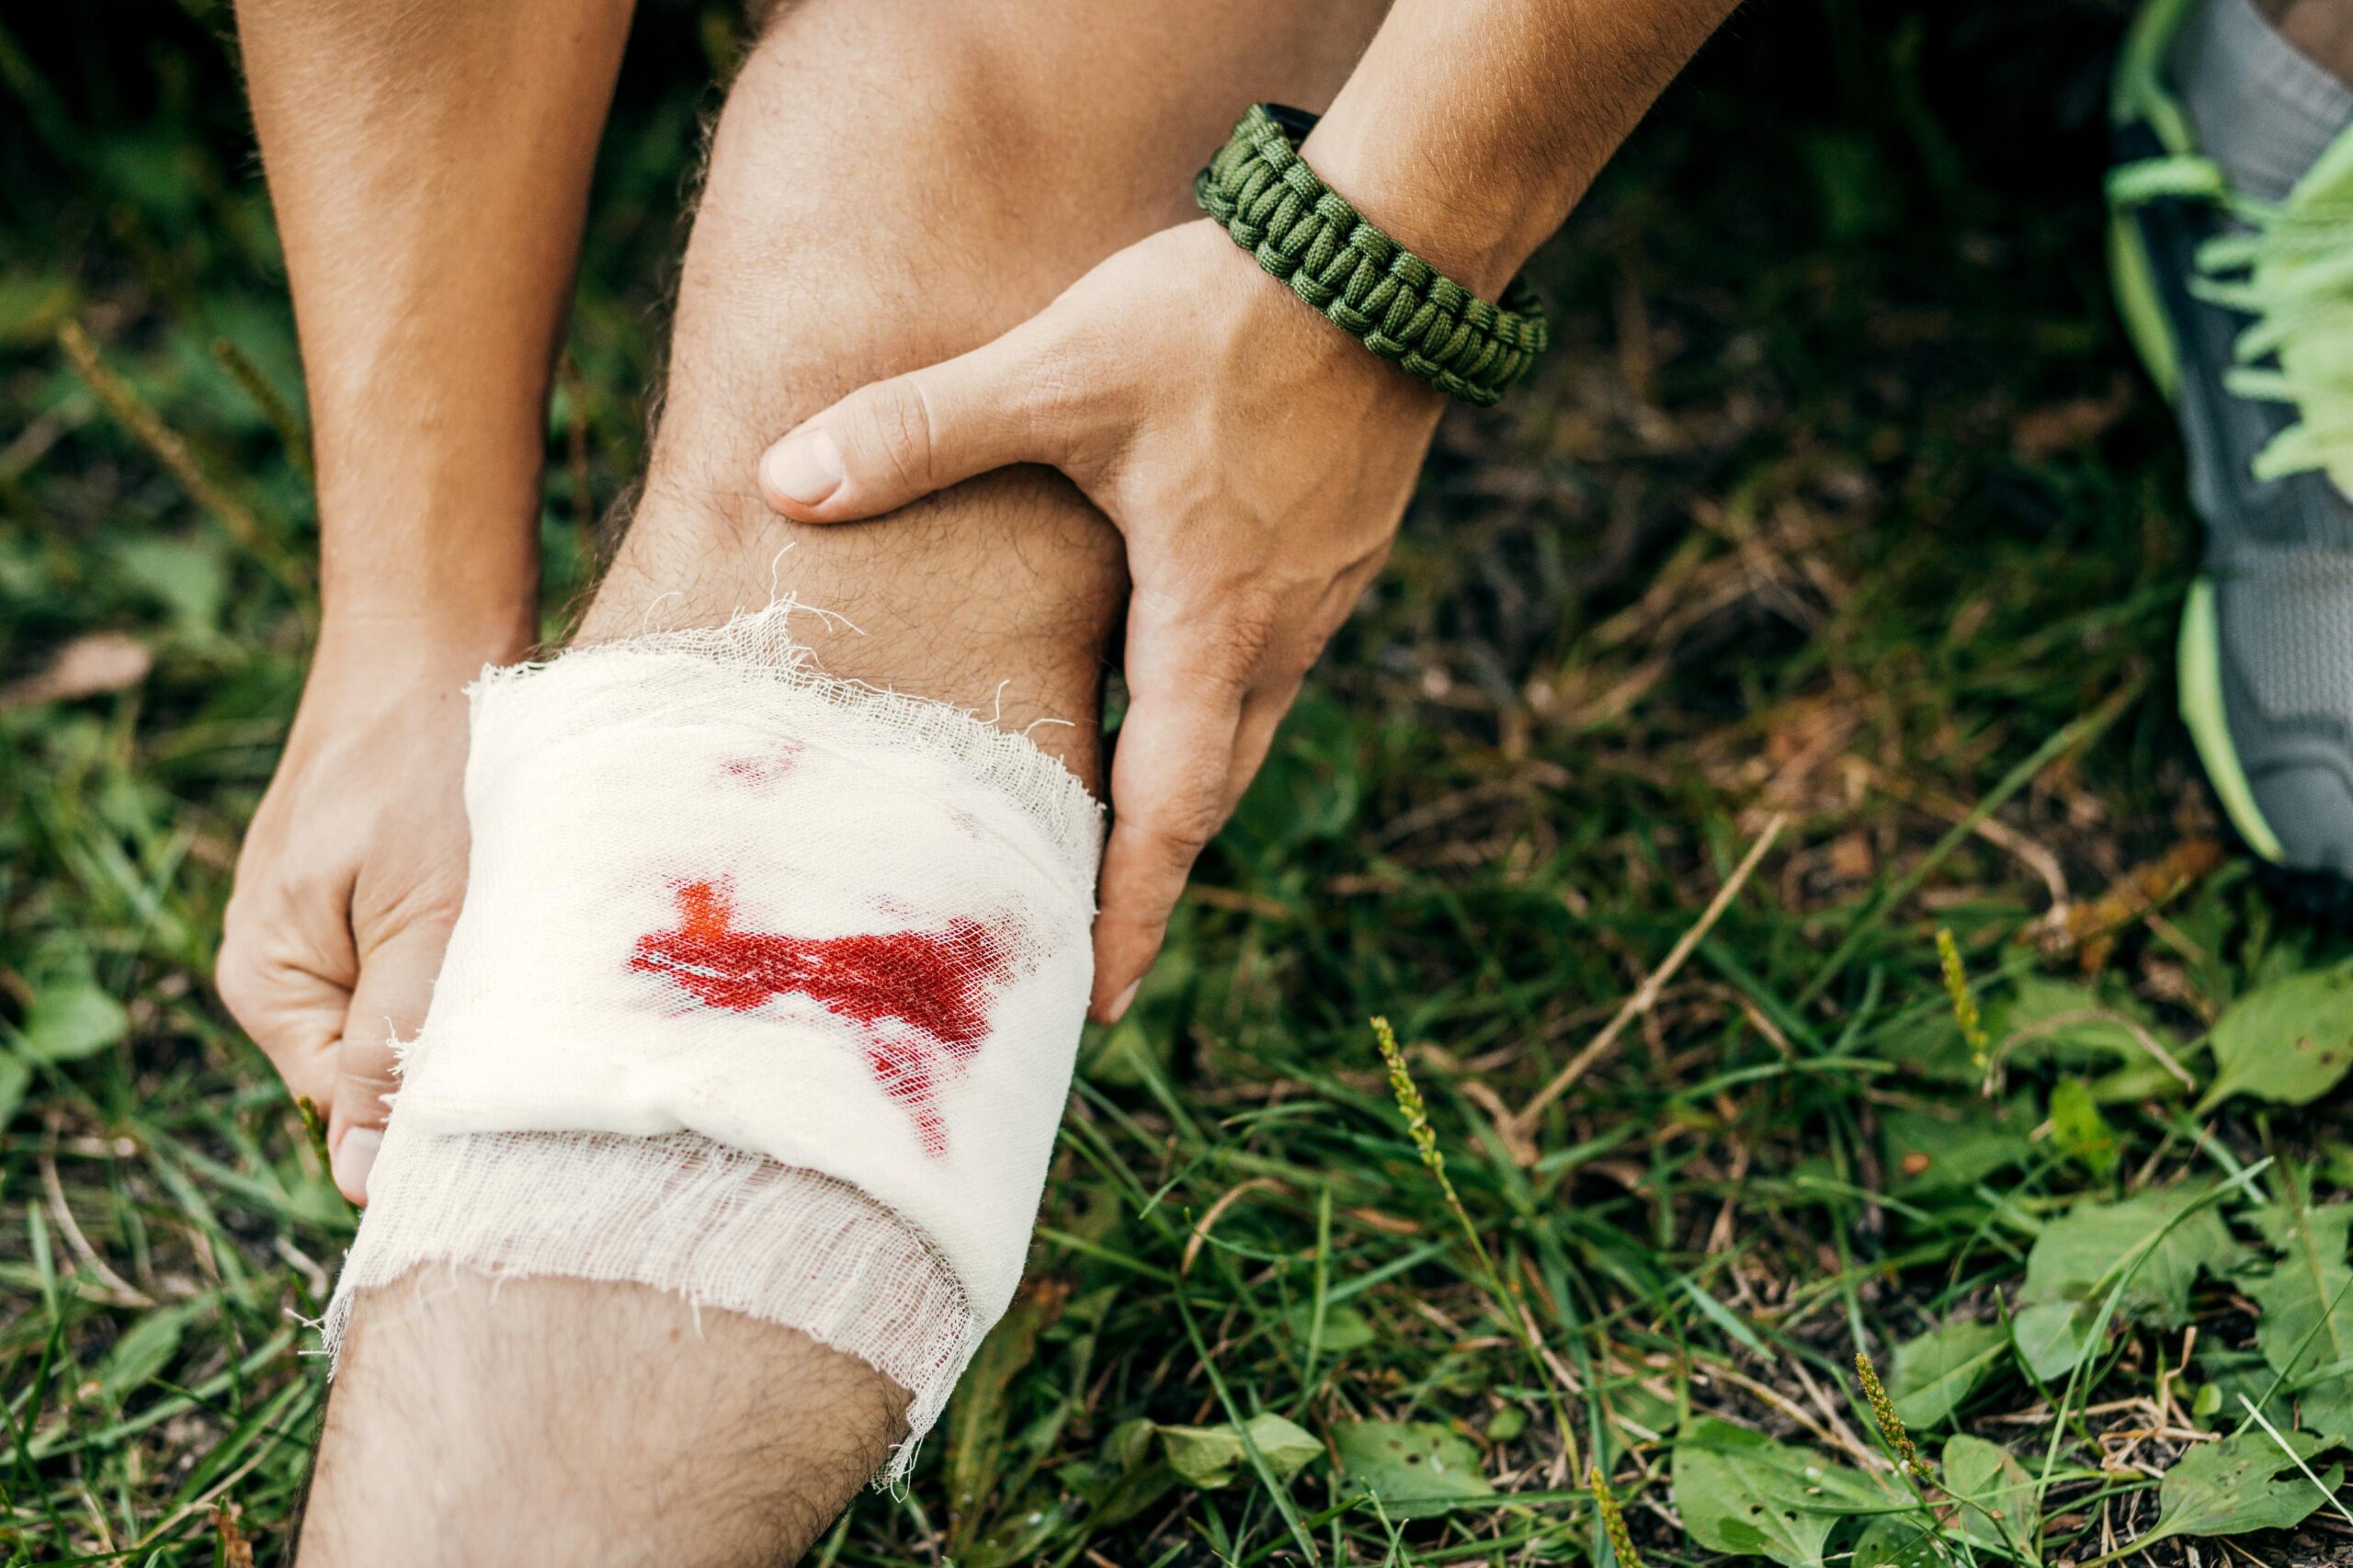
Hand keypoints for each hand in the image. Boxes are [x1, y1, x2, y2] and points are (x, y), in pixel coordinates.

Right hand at [216, 616, 524, 1200]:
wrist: (436, 636)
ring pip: (416, 1010)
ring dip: (479, 993)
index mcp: (269, 983)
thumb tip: (359, 1178)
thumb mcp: (424, 920)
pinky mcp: (380, 889)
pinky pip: (430, 956)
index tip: (521, 1085)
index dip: (434, 1109)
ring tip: (533, 944)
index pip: (349, 1107)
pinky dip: (480, 946)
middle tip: (543, 1009)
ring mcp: (331, 924)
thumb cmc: (428, 768)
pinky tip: (525, 913)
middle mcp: (285, 965)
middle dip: (459, 1044)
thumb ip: (395, 1044)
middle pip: (381, 1064)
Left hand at [755, 220, 1444, 1021]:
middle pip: (1206, 796)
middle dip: (1145, 878)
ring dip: (1175, 794)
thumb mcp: (1059, 372)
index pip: (1170, 812)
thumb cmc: (1230, 319)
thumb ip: (923, 428)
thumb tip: (787, 482)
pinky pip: (1260, 668)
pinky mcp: (1330, 556)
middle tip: (1082, 945)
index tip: (1098, 1003)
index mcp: (1209, 627)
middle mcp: (1274, 638)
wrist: (1391, 252)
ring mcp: (1314, 600)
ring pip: (1235, 732)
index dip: (1130, 912)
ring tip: (1105, 836)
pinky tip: (1156, 684)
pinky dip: (1205, 712)